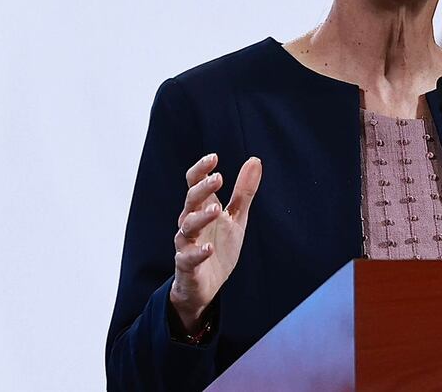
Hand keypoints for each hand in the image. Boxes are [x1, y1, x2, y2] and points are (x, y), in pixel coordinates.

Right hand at [169, 153, 262, 331]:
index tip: (214, 157)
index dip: (201, 170)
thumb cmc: (219, 245)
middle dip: (202, 189)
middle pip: (190, 201)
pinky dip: (197, 253)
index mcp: (201, 209)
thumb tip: (255, 160)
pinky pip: (187, 258)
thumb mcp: (237, 217)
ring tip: (217, 210)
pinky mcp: (187, 266)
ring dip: (201, 217)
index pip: (195, 184)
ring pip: (186, 227)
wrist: (207, 285)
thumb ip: (244, 191)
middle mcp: (190, 223)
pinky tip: (209, 248)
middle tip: (218, 178)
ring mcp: (186, 245)